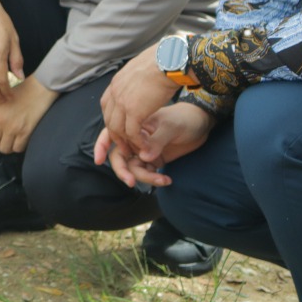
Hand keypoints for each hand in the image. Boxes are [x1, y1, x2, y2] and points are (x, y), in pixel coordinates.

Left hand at [0, 76, 57, 153]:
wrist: (39, 89)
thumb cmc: (21, 94)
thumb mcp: (0, 100)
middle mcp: (0, 120)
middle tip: (2, 140)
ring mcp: (12, 127)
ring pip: (3, 149)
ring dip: (8, 147)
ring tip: (12, 141)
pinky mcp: (25, 132)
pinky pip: (17, 148)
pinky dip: (19, 146)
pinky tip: (21, 140)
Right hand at [94, 102, 214, 187]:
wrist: (202, 124)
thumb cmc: (185, 119)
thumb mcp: (171, 127)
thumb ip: (157, 141)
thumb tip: (144, 158)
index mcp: (134, 124)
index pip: (112, 134)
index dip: (102, 147)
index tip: (99, 161)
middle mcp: (136, 138)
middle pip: (120, 156)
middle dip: (123, 170)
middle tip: (131, 182)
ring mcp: (145, 149)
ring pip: (134, 167)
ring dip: (144, 177)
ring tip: (162, 180)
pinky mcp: (155, 159)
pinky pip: (147, 172)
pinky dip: (154, 178)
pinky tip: (167, 180)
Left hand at [98, 45, 179, 153]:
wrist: (169, 60)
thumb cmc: (163, 61)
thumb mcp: (142, 69)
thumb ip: (137, 79)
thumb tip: (144, 78)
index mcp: (116, 83)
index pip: (107, 106)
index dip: (113, 120)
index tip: (122, 130)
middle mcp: (115, 92)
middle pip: (109, 119)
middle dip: (116, 135)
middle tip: (127, 146)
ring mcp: (122, 102)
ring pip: (117, 128)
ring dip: (126, 142)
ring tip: (136, 149)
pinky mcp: (134, 111)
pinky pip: (131, 133)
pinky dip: (137, 142)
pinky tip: (146, 146)